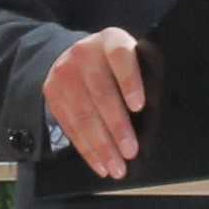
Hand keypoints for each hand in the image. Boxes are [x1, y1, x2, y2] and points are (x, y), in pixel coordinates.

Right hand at [43, 27, 147, 177]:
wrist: (73, 53)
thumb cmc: (115, 63)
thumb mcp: (130, 56)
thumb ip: (141, 75)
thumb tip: (156, 117)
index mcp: (111, 41)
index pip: (120, 57)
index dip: (129, 81)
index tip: (139, 106)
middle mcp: (84, 54)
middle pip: (101, 93)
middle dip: (117, 127)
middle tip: (131, 152)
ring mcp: (65, 74)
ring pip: (84, 114)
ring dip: (101, 146)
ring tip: (117, 167)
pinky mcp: (52, 94)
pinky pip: (70, 126)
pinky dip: (87, 149)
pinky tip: (100, 164)